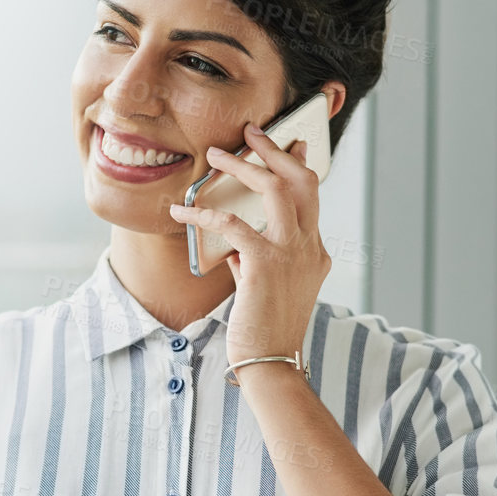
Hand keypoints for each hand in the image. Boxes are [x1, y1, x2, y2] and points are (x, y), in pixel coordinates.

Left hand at [168, 125, 329, 362]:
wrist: (270, 363)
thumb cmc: (264, 331)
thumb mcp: (266, 290)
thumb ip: (256, 264)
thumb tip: (235, 250)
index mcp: (315, 252)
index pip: (310, 196)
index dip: (297, 165)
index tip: (288, 143)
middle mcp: (310, 247)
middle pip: (301, 180)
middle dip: (275, 149)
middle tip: (251, 131)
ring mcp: (292, 253)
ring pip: (275, 188)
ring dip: (243, 165)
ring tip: (216, 155)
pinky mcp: (265, 263)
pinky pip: (232, 223)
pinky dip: (203, 214)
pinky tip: (181, 213)